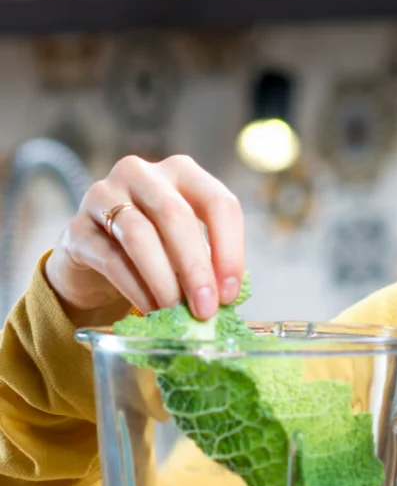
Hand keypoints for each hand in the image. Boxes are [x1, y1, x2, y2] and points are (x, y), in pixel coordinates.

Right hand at [46, 155, 243, 321]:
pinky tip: (151, 310)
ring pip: (139, 235)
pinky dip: (136, 289)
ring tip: (176, 313)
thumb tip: (223, 297)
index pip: (217, 202)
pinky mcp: (77, 228)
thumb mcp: (187, 250)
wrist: (95, 263)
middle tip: (206, 309)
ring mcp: (103, 196)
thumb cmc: (154, 252)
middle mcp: (141, 174)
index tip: (230, 293)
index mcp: (181, 172)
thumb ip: (207, 265)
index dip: (229, 250)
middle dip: (195, 268)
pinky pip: (110, 258)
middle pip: (175, 215)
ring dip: (164, 280)